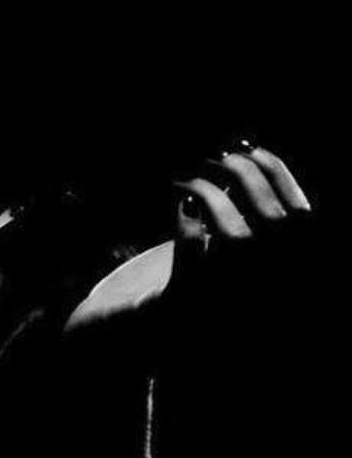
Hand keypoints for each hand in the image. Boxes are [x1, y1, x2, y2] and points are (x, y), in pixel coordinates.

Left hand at [172, 140, 312, 286]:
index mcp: (285, 258)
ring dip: (212, 196)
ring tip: (188, 180)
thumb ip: (246, 200)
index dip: (277, 173)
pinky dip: (187, 221)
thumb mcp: (230, 232)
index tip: (247, 147)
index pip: (300, 211)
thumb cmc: (199, 261)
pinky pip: (193, 256)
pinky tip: (180, 202)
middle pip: (271, 219)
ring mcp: (230, 292)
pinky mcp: (187, 298)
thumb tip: (243, 151)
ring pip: (236, 236)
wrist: (157, 311)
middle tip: (214, 158)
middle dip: (243, 176)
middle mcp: (266, 277)